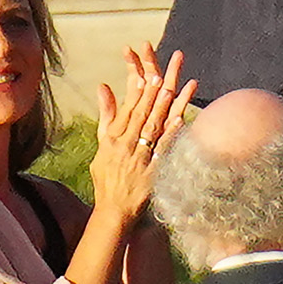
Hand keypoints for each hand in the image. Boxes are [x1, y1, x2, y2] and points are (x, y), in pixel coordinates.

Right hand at [90, 43, 196, 225]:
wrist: (114, 209)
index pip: (126, 111)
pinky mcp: (152, 172)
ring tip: (170, 89)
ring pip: (151, 129)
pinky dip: (170, 134)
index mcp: (112, 139)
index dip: (137, 93)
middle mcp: (124, 146)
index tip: (145, 74)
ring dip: (161, 108)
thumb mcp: (102, 145)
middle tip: (160, 75)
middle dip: (150, 95)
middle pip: (139, 116)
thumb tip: (103, 86)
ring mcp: (138, 159)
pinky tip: (180, 120)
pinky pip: (162, 151)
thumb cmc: (107, 177)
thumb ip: (106, 115)